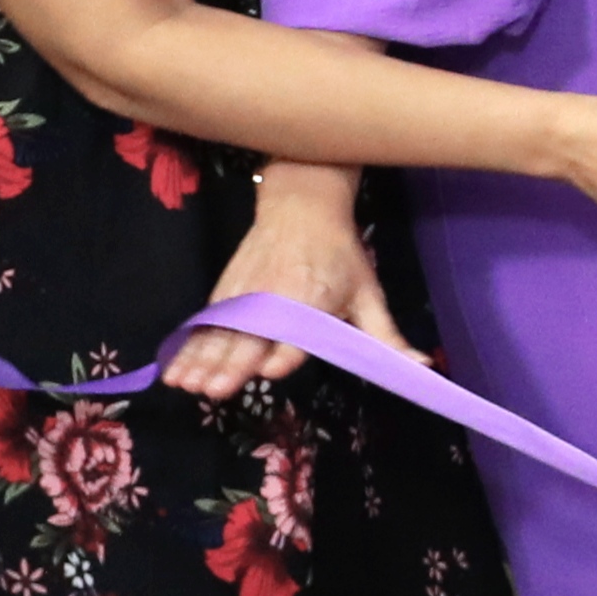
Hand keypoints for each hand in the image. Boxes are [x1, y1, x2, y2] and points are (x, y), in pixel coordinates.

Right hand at [172, 167, 407, 402]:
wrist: (300, 205)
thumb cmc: (340, 254)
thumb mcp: (368, 292)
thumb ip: (386, 336)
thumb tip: (423, 367)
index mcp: (312, 299)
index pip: (297, 332)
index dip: (286, 351)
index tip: (271, 369)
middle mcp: (273, 298)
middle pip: (250, 336)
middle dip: (231, 364)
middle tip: (215, 390)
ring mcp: (244, 295)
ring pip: (220, 333)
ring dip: (201, 359)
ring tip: (185, 385)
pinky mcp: (226, 292)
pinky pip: (205, 323)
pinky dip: (187, 345)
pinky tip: (172, 368)